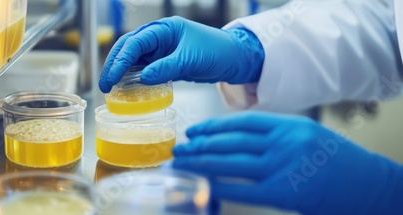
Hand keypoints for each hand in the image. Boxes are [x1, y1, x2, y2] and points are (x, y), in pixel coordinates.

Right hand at [99, 16, 264, 92]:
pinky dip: (135, 79)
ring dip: (122, 73)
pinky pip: (145, 69)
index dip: (119, 61)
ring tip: (112, 90)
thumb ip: (167, 68)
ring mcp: (161, 50)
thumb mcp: (191, 59)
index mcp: (164, 29)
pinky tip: (129, 90)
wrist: (235, 59)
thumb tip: (144, 78)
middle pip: (128, 49)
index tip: (110, 79)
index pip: (134, 43)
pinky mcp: (165, 62)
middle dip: (114, 66)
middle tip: (105, 86)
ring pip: (134, 60)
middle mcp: (159, 37)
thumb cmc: (217, 51)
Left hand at [173, 112, 402, 214]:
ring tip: (182, 162)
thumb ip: (273, 135)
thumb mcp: (306, 135)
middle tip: (179, 148)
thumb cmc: (337, 161)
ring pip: (231, 161)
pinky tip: (202, 184)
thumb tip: (235, 141)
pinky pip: (242, 188)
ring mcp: (283, 166)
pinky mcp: (284, 191)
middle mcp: (283, 141)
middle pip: (230, 141)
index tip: (194, 131)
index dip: (212, 126)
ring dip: (201, 162)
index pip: (240, 122)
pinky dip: (219, 186)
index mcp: (288, 124)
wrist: (368, 184)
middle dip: (200, 145)